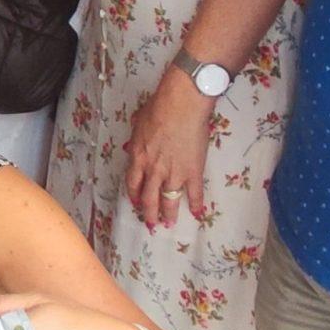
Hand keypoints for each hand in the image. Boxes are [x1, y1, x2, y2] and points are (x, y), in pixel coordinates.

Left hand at [124, 66, 214, 228]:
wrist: (181, 105)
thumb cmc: (160, 107)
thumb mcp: (140, 122)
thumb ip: (137, 134)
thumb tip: (136, 135)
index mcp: (138, 157)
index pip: (132, 183)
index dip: (134, 195)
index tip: (136, 203)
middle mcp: (153, 170)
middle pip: (148, 198)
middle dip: (149, 213)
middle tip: (151, 223)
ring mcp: (173, 173)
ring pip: (168, 201)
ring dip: (168, 214)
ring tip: (169, 224)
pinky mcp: (193, 172)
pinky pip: (194, 193)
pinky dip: (196, 204)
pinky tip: (197, 213)